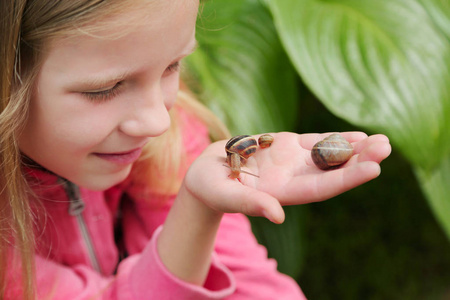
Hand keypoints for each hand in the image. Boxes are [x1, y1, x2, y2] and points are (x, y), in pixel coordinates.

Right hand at [183, 131, 390, 223]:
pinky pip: (316, 142)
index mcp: (281, 194)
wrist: (208, 172)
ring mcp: (292, 162)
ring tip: (381, 141)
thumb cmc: (209, 186)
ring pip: (329, 156)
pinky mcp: (287, 147)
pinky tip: (358, 136)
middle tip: (385, 148)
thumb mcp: (224, 194)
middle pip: (332, 172)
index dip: (345, 179)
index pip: (319, 188)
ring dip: (355, 149)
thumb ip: (249, 204)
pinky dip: (336, 138)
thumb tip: (278, 215)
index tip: (372, 168)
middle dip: (359, 161)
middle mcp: (293, 179)